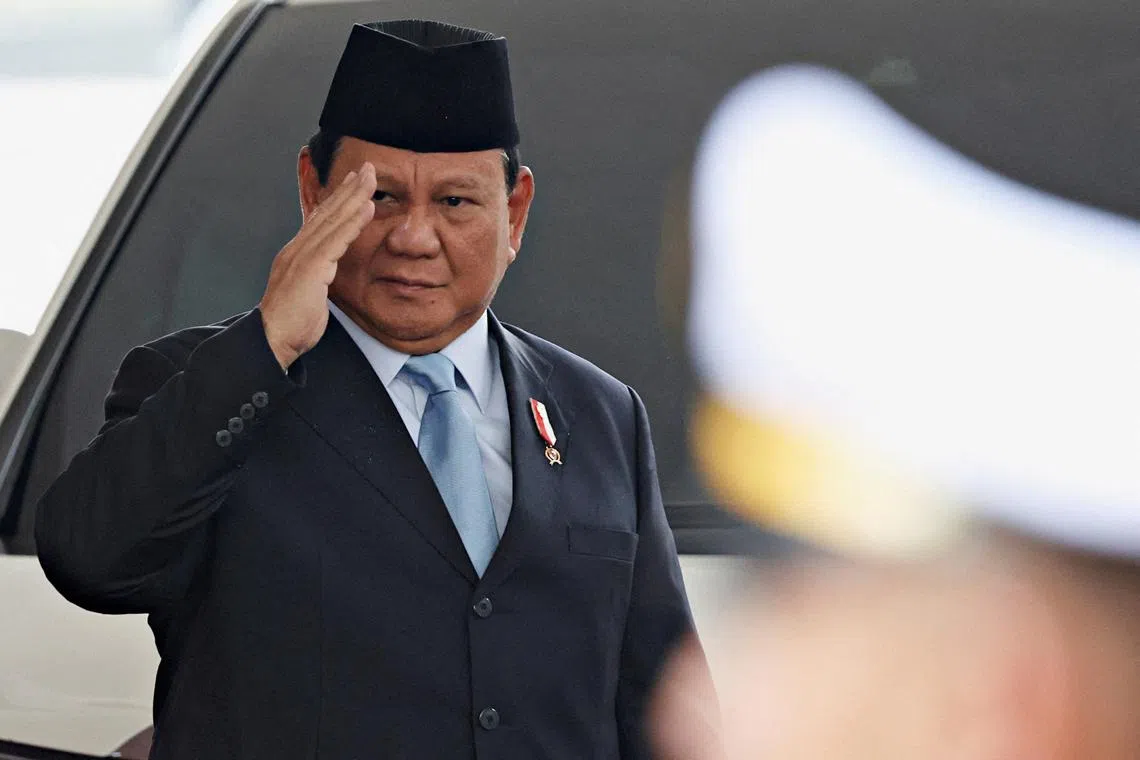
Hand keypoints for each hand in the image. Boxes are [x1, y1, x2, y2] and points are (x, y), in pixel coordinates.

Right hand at [259, 163, 376, 368]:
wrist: (272, 339)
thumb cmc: (291, 324)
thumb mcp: (308, 294)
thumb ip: (318, 278)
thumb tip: (327, 274)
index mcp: (297, 255)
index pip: (320, 221)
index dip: (338, 200)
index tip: (354, 184)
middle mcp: (297, 249)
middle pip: (326, 212)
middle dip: (348, 188)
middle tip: (367, 168)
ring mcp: (302, 256)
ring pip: (332, 219)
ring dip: (354, 196)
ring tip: (371, 178)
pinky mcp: (310, 268)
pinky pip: (336, 239)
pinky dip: (353, 221)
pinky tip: (367, 206)